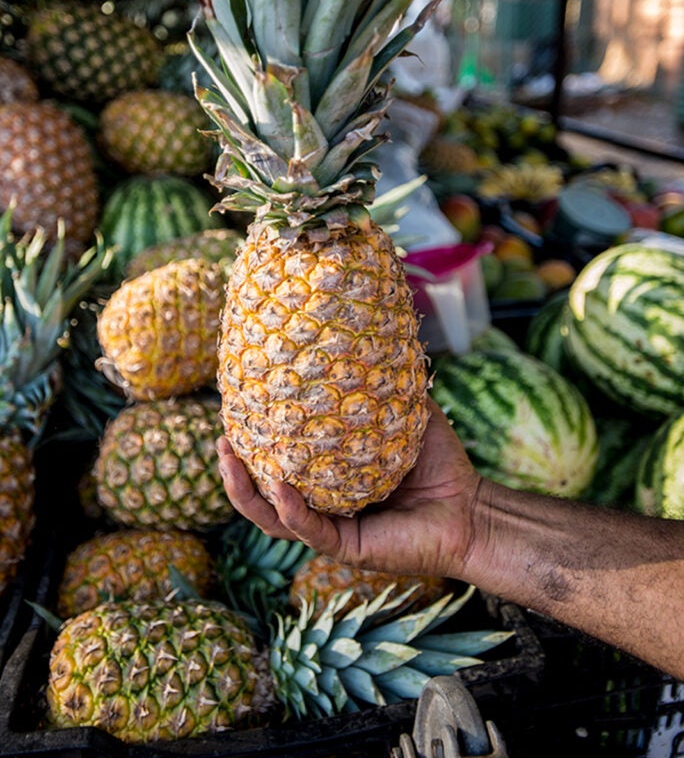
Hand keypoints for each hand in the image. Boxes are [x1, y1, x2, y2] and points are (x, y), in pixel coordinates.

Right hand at [216, 397, 481, 579]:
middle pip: (263, 492)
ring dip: (245, 493)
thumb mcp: (404, 416)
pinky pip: (309, 530)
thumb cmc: (441, 463)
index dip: (253, 442)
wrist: (471, 508)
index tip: (234, 410)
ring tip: (228, 460)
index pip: (279, 462)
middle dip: (234, 470)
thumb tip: (368, 337)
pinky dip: (290, 510)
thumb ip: (383, 386)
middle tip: (219, 438)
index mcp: (327, 478)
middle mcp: (322, 505)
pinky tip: (279, 486)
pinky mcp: (347, 548)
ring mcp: (331, 528)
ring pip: (272, 518)